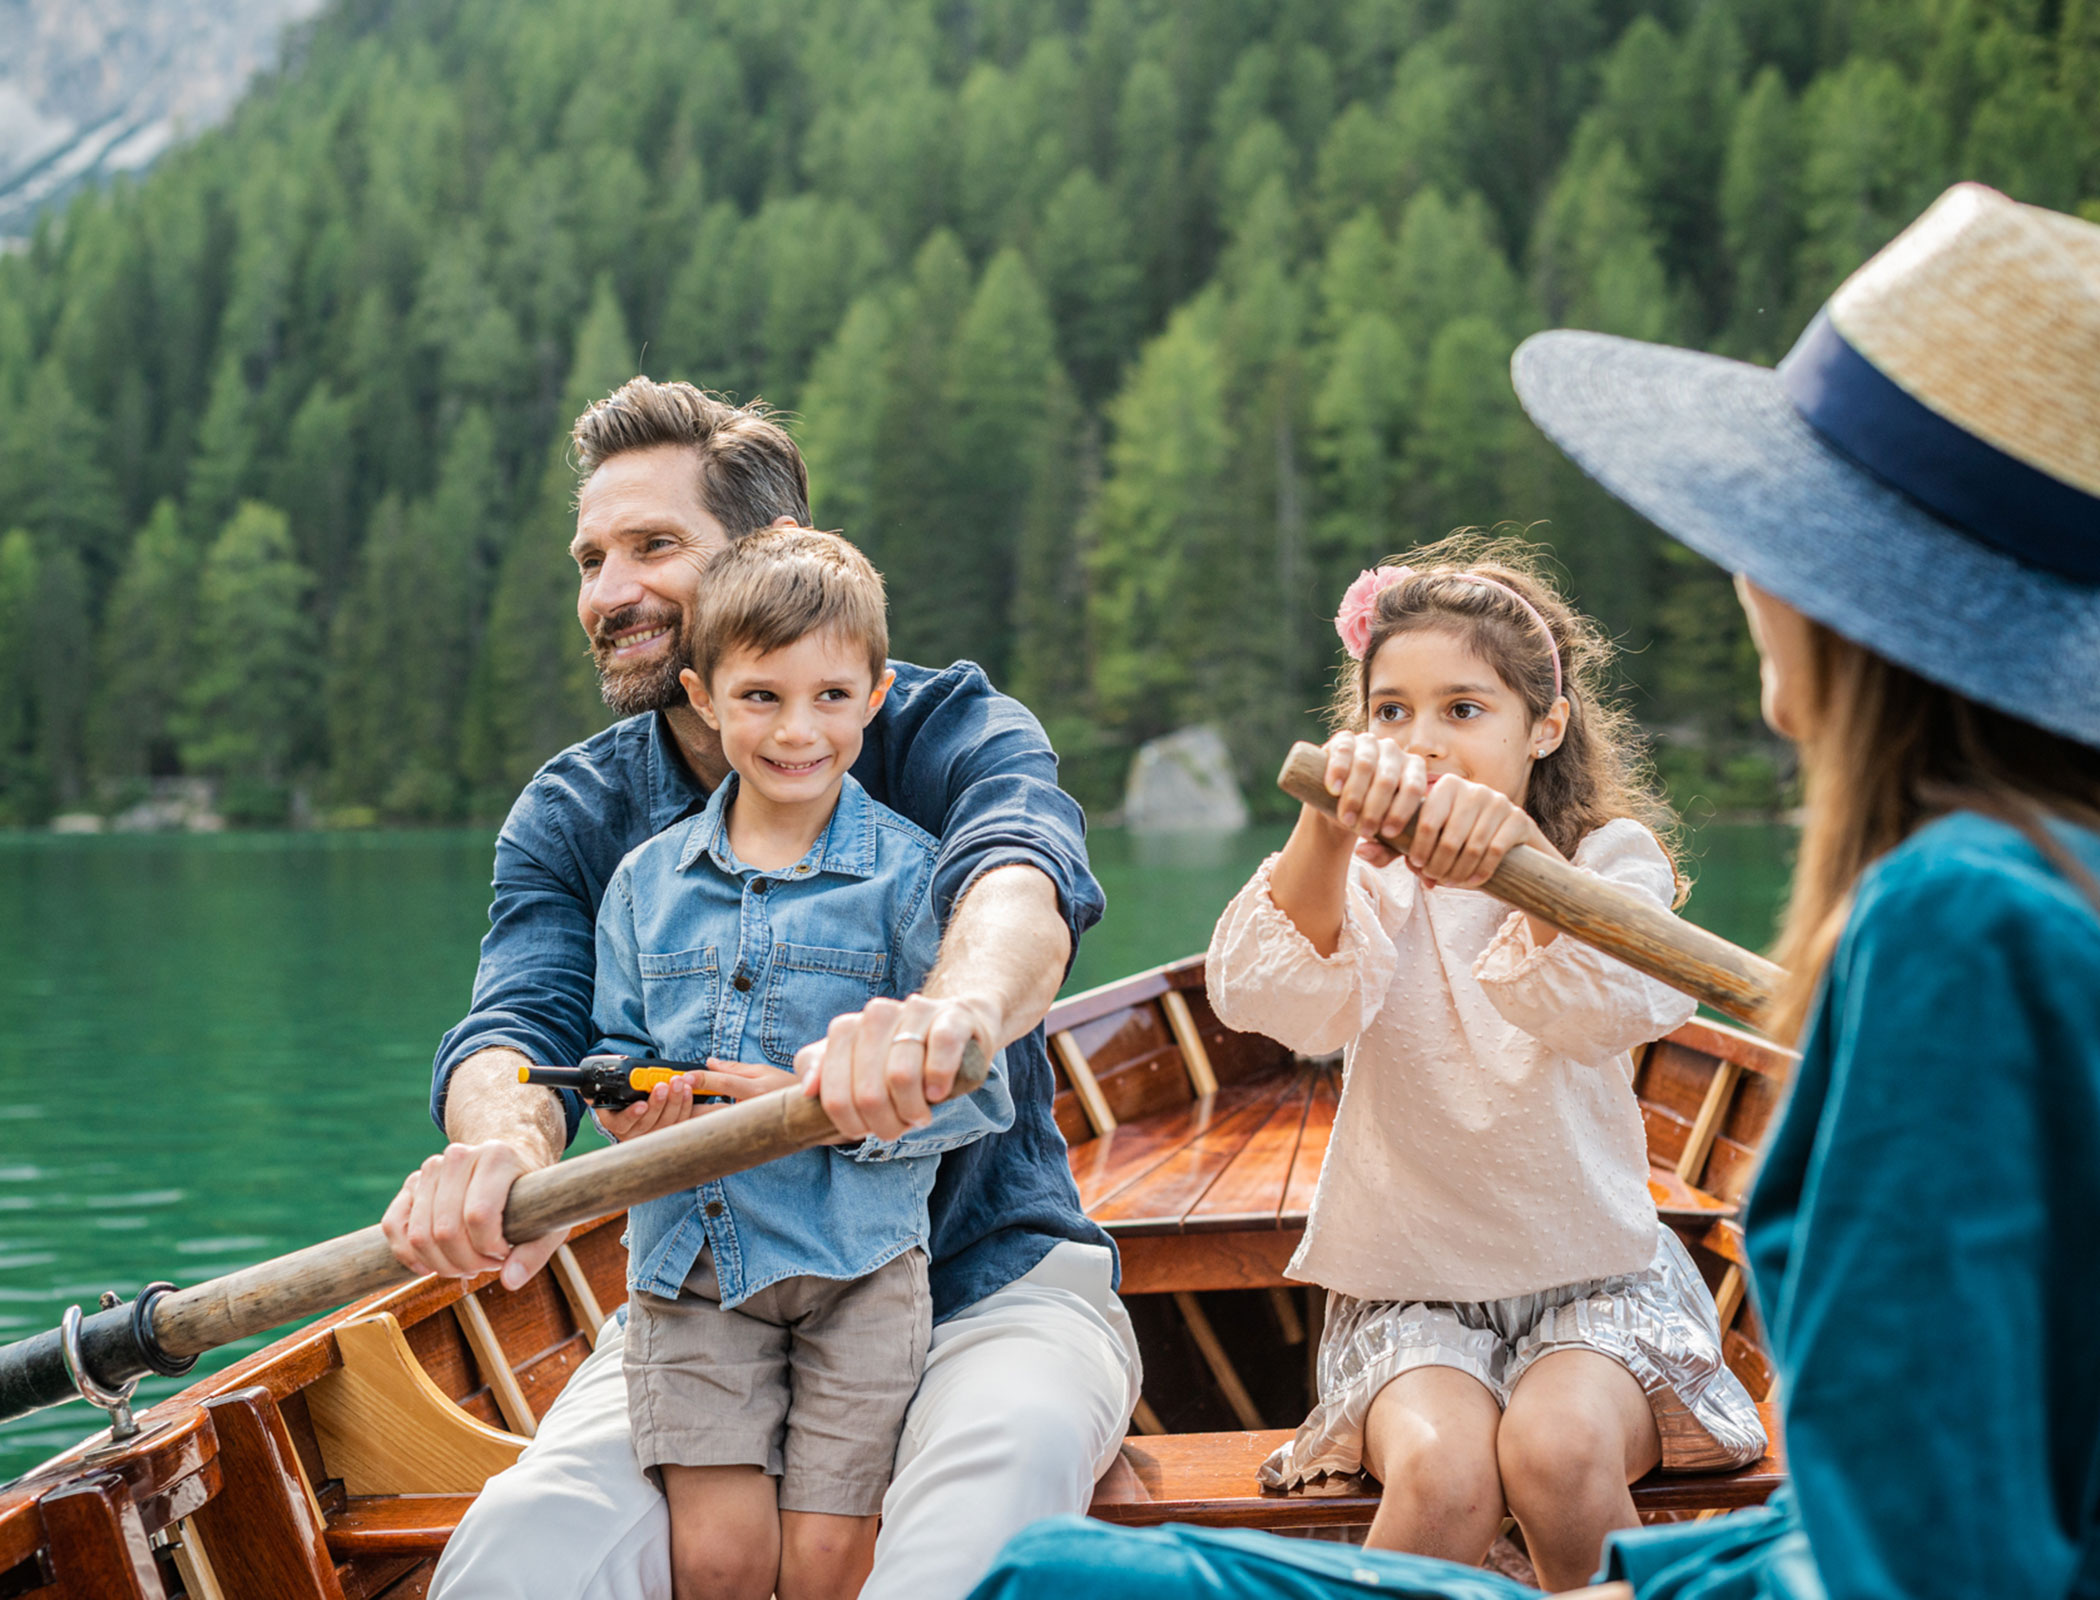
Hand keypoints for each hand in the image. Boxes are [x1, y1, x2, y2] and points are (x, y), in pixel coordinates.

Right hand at [380, 1139, 566, 1291]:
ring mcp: (430, 1168)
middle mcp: (459, 1156)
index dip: (489, 1249)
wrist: (509, 1164)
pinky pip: (394, 1227)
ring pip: (418, 1235)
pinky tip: (431, 1266)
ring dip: (440, 1264)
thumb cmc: (530, 1196)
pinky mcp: (411, 1184)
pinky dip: (409, 1256)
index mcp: (496, 1156)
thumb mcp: (547, 1221)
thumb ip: (534, 1253)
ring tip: (467, 1262)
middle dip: (465, 1262)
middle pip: (445, 1231)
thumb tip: (510, 1281)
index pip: (478, 1216)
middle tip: (485, 1264)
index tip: (504, 1253)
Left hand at [597, 1059, 800, 1141]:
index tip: (682, 1076)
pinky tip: (688, 1130)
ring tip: (670, 1117)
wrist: (810, 1114)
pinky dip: (703, 1132)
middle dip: (686, 1106)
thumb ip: (733, 1068)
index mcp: (755, 1090)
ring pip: (712, 1128)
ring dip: (690, 1121)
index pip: (722, 1083)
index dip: (700, 1079)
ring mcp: (748, 1127)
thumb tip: (709, 1063)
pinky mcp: (745, 1137)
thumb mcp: (762, 1071)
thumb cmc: (787, 1088)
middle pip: (711, 1111)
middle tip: (666, 1101)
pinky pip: (719, 1136)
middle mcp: (750, 1111)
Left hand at [795, 993, 994, 1141]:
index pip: (833, 1093)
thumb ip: (820, 1070)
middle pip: (868, 1092)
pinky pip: (941, 1047)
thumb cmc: (896, 1054)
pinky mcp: (953, 1016)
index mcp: (847, 1028)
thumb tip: (808, 1089)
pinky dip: (938, 1078)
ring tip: (919, 1115)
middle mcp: (877, 1014)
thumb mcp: (852, 1063)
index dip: (849, 1123)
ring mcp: (916, 1012)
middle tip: (898, 1127)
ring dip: (912, 1110)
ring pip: (902, 1074)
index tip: (865, 1130)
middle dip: (884, 1123)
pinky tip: (937, 1093)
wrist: (953, 1023)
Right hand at [1319, 730, 1429, 868]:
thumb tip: (1364, 851)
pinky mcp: (1343, 740)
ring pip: (1366, 764)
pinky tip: (1334, 789)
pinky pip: (1344, 750)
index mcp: (1414, 770)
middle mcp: (1394, 751)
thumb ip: (1382, 851)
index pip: (1414, 788)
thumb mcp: (1382, 838)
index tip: (1387, 833)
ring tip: (1346, 819)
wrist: (1337, 802)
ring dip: (1355, 795)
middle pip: (1388, 778)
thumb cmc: (1369, 819)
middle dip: (1376, 808)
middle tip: (1364, 831)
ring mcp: (1369, 743)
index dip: (1402, 811)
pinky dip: (1339, 770)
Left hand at [1403, 775, 1557, 888]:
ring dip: (1458, 872)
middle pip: (1450, 838)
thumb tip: (1388, 860)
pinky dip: (1481, 871)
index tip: (1417, 864)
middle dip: (1438, 864)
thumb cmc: (1460, 835)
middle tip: (1433, 878)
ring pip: (1472, 847)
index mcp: (1448, 785)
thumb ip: (1407, 847)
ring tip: (1450, 883)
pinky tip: (1472, 881)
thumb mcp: (1434, 836)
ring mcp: (1498, 802)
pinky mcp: (1518, 818)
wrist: (1508, 834)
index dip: (1419, 848)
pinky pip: (1495, 851)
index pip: (1428, 822)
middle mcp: (1474, 789)